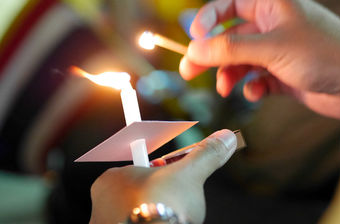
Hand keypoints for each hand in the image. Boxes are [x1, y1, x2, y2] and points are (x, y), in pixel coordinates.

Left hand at [89, 129, 236, 223]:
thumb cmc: (165, 205)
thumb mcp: (190, 175)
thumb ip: (206, 154)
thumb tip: (227, 135)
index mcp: (112, 177)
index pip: (140, 169)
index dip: (163, 173)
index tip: (174, 181)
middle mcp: (100, 201)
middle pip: (139, 192)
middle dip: (160, 194)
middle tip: (174, 202)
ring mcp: (104, 223)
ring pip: (137, 212)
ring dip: (155, 212)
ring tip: (170, 217)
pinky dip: (150, 223)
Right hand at [179, 0, 339, 118]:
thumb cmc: (324, 54)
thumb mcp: (271, 47)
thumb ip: (230, 48)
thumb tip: (194, 50)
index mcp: (271, 8)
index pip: (229, 5)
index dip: (208, 18)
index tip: (193, 37)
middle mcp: (272, 28)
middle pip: (229, 37)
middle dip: (210, 54)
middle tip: (188, 70)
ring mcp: (277, 52)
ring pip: (240, 61)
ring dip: (229, 75)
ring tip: (225, 89)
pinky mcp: (282, 74)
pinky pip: (255, 79)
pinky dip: (250, 87)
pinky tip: (254, 94)